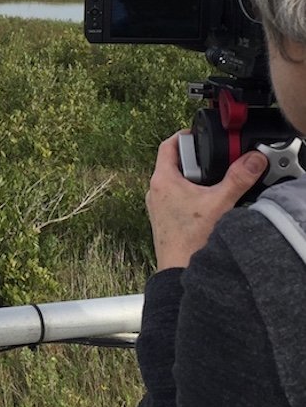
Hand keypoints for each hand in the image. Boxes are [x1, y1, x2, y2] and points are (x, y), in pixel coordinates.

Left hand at [145, 131, 267, 270]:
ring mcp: (157, 206)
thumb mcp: (220, 202)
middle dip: (195, 161)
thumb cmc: (191, 239)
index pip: (168, 145)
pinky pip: (175, 198)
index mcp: (162, 180)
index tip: (199, 135)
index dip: (184, 136)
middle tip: (214, 164)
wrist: (179, 271)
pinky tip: (207, 207)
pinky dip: (190, 196)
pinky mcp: (163, 219)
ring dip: (194, 180)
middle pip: (174, 163)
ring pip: (175, 182)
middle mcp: (154, 191)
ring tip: (213, 187)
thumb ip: (238, 178)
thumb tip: (252, 159)